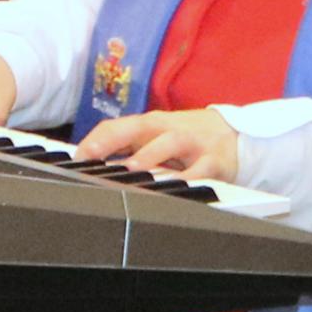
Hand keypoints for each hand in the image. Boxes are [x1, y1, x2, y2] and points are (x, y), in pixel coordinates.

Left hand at [77, 105, 243, 182]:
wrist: (235, 134)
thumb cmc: (186, 138)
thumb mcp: (155, 138)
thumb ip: (127, 147)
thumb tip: (88, 160)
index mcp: (150, 125)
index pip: (118, 126)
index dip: (95, 139)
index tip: (77, 157)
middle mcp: (169, 130)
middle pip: (139, 127)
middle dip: (114, 139)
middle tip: (92, 155)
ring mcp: (192, 143)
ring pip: (170, 143)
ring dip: (149, 154)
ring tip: (131, 167)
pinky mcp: (214, 161)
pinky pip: (200, 170)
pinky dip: (188, 177)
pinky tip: (175, 185)